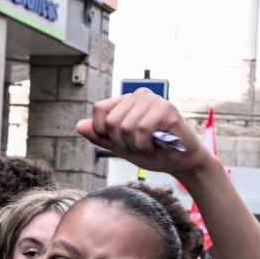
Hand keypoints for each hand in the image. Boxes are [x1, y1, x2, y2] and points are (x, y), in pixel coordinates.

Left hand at [75, 89, 218, 183]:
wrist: (180, 163)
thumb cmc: (153, 153)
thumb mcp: (121, 147)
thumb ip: (101, 136)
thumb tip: (79, 126)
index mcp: (126, 101)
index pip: (99, 109)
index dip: (104, 132)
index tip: (122, 142)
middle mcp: (139, 95)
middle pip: (111, 121)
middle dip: (122, 143)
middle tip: (138, 146)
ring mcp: (153, 100)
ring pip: (125, 126)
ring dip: (135, 146)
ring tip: (148, 145)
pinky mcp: (166, 108)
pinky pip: (142, 129)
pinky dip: (145, 145)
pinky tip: (155, 145)